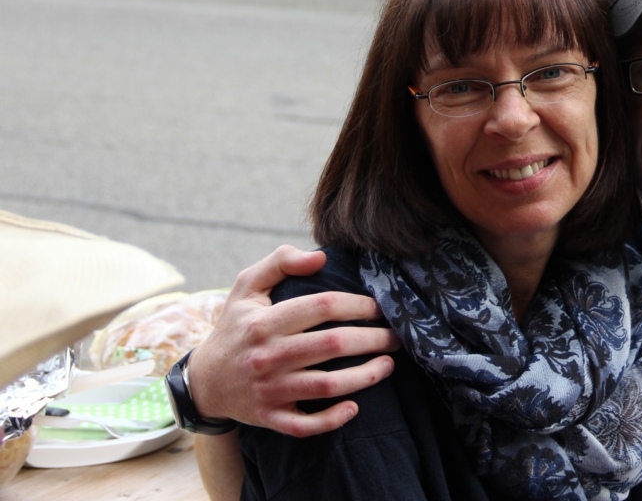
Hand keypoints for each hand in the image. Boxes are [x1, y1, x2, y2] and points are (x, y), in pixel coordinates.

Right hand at [186, 245, 398, 436]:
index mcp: (265, 321)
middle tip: (396, 336)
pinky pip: (305, 425)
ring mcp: (269, 390)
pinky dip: (332, 420)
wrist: (203, 381)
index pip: (323, 306)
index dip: (359, 305)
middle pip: (332, 345)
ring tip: (388, 365)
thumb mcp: (247, 287)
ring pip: (326, 386)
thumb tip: (321, 257)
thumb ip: (280, 262)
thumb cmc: (235, 327)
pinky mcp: (270, 417)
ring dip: (364, 377)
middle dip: (373, 339)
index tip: (381, 307)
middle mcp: (268, 356)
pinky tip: (355, 408)